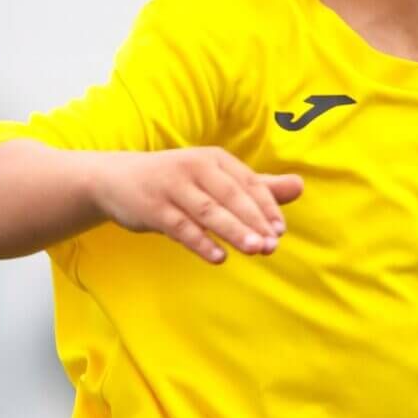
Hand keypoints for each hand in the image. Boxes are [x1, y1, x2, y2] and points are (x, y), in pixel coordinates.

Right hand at [91, 148, 302, 264]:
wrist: (116, 180)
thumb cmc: (177, 182)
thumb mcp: (216, 180)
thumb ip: (257, 187)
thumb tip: (300, 186)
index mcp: (215, 160)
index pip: (248, 183)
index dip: (266, 207)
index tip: (280, 231)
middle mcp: (195, 168)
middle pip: (231, 196)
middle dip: (254, 220)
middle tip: (273, 244)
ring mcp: (172, 188)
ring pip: (208, 211)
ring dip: (233, 230)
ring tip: (256, 249)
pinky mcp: (153, 208)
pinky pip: (180, 227)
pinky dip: (200, 242)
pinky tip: (219, 257)